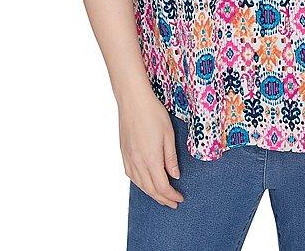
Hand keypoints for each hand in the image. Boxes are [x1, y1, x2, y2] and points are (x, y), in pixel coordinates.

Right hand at [118, 87, 184, 208]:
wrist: (133, 100)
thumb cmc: (153, 113)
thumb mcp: (169, 134)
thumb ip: (171, 157)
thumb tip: (175, 175)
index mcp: (151, 159)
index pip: (162, 186)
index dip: (171, 195)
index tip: (180, 198)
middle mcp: (137, 162)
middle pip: (150, 189)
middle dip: (162, 199)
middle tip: (173, 203)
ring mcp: (128, 158)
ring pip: (139, 184)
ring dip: (151, 193)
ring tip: (161, 197)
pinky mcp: (124, 152)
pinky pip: (131, 175)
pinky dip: (140, 184)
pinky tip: (145, 183)